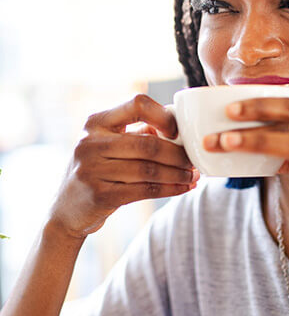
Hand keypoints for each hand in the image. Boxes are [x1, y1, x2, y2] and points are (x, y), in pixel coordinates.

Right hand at [49, 94, 198, 239]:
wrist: (66, 210)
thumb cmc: (98, 170)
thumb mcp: (109, 145)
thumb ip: (139, 133)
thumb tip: (179, 126)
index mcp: (96, 122)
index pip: (137, 105)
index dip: (163, 116)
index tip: (178, 131)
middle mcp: (90, 143)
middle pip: (148, 144)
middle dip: (178, 154)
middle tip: (194, 160)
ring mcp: (92, 170)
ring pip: (149, 170)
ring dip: (178, 174)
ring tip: (193, 176)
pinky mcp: (100, 195)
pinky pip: (146, 190)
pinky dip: (170, 189)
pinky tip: (183, 188)